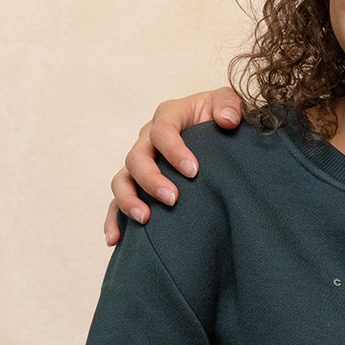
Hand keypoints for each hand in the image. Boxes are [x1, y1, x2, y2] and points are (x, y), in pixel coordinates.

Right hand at [104, 87, 244, 243]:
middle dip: (151, 179)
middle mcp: (148, 139)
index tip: (193, 171)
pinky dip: (114, 220)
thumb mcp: (229, 105)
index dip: (173, 150)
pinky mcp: (138, 185)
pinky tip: (116, 239)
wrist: (222, 138)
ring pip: (123, 180)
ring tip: (145, 218)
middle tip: (173, 199)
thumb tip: (227, 120)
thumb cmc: (223, 119)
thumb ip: (230, 105)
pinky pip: (118, 202)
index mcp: (169, 117)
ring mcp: (141, 163)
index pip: (162, 130)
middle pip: (137, 157)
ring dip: (129, 200)